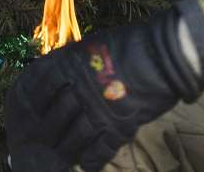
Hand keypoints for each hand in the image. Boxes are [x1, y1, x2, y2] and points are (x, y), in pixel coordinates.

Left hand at [5, 8, 203, 171]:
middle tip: (47, 141)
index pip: (41, 86)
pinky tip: (89, 164)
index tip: (36, 110)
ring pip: (75, 138)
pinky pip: (99, 152)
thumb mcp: (95, 44)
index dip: (37, 101)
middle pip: (56, 117)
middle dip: (50, 132)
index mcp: (71, 64)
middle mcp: (79, 89)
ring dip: (69, 149)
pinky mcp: (119, 128)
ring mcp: (98, 111)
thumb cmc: (134, 45)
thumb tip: (60, 76)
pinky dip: (93, 160)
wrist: (166, 54)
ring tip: (66, 156)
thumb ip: (75, 61)